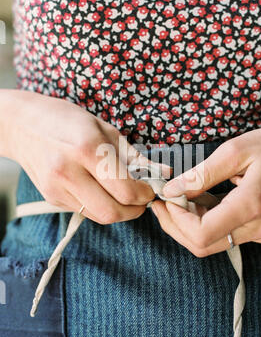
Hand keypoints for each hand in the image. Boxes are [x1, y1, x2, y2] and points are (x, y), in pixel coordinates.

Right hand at [1, 90, 168, 223]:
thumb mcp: (105, 129)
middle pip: (112, 212)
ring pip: (98, 216)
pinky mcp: (51, 198)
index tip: (151, 190)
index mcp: (86, 149)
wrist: (23, 125)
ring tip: (123, 194)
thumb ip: (134, 156)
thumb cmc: (68, 120)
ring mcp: (56, 188)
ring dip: (118, 211)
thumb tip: (162, 173)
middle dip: (134, 211)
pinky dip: (99, 205)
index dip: (145, 195)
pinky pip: (84, 211)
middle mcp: (68, 172)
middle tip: (141, 199)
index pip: (124, 189)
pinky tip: (99, 190)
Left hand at [151, 127, 260, 256]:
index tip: (166, 199)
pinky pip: (224, 235)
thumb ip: (201, 174)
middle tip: (162, 203)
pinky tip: (197, 201)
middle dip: (175, 226)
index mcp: (251, 206)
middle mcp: (257, 227)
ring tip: (177, 198)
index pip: (201, 234)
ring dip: (188, 225)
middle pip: (202, 245)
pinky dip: (204, 222)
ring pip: (211, 243)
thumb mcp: (236, 151)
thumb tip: (172, 190)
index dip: (176, 220)